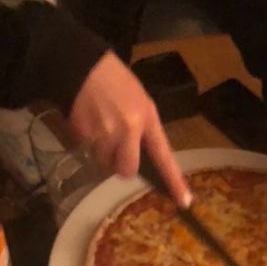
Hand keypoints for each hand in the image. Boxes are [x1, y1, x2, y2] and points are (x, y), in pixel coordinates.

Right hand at [69, 51, 190, 206]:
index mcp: (147, 119)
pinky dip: (87, 143)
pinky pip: (87, 151)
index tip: (184, 201)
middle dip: (121, 166)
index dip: (174, 180)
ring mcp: (105, 133)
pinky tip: (88, 122)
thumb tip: (142, 159)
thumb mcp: (140, 102)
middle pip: (127, 170)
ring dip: (102, 152)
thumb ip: (143, 130)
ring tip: (100, 126)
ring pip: (104, 162)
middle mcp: (129, 129)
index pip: (164, 156)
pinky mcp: (83, 134)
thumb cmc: (115, 82)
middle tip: (116, 150)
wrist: (82, 65)